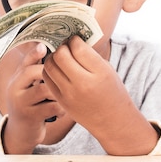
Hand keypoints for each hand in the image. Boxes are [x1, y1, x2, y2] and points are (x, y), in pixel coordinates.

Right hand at [3, 43, 64, 153]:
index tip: (44, 47)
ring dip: (58, 91)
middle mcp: (15, 88)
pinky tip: (63, 110)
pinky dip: (61, 108)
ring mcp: (21, 103)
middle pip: (32, 72)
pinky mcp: (30, 116)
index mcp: (16, 79)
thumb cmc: (30, 105)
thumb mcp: (27, 88)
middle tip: (65, 75)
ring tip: (66, 95)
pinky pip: (51, 107)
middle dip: (51, 72)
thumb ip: (35, 72)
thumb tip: (49, 51)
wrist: (20, 133)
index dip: (34, 53)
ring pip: (43, 89)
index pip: (25, 61)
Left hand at [42, 36, 157, 154]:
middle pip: (61, 55)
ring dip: (53, 57)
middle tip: (66, 46)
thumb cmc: (112, 91)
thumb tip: (71, 41)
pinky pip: (47, 78)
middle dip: (62, 46)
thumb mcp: (107, 70)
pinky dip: (49, 69)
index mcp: (99, 73)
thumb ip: (90, 56)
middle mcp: (83, 84)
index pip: (78, 48)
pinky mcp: (61, 101)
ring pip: (50, 66)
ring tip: (60, 56)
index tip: (75, 40)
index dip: (74, 40)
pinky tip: (57, 68)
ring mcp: (69, 94)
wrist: (113, 122)